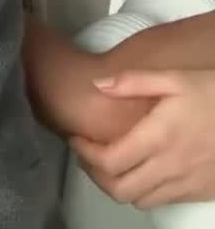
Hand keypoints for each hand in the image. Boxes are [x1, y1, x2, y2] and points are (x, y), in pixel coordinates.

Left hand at [70, 69, 214, 207]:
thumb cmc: (214, 92)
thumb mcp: (175, 77)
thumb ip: (133, 81)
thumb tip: (98, 85)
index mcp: (158, 137)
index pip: (108, 161)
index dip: (84, 153)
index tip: (76, 137)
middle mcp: (169, 167)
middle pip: (118, 188)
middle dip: (94, 173)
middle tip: (87, 152)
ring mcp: (185, 184)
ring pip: (138, 200)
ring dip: (117, 184)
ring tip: (110, 161)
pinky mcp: (199, 192)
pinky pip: (161, 201)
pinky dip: (142, 190)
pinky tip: (141, 169)